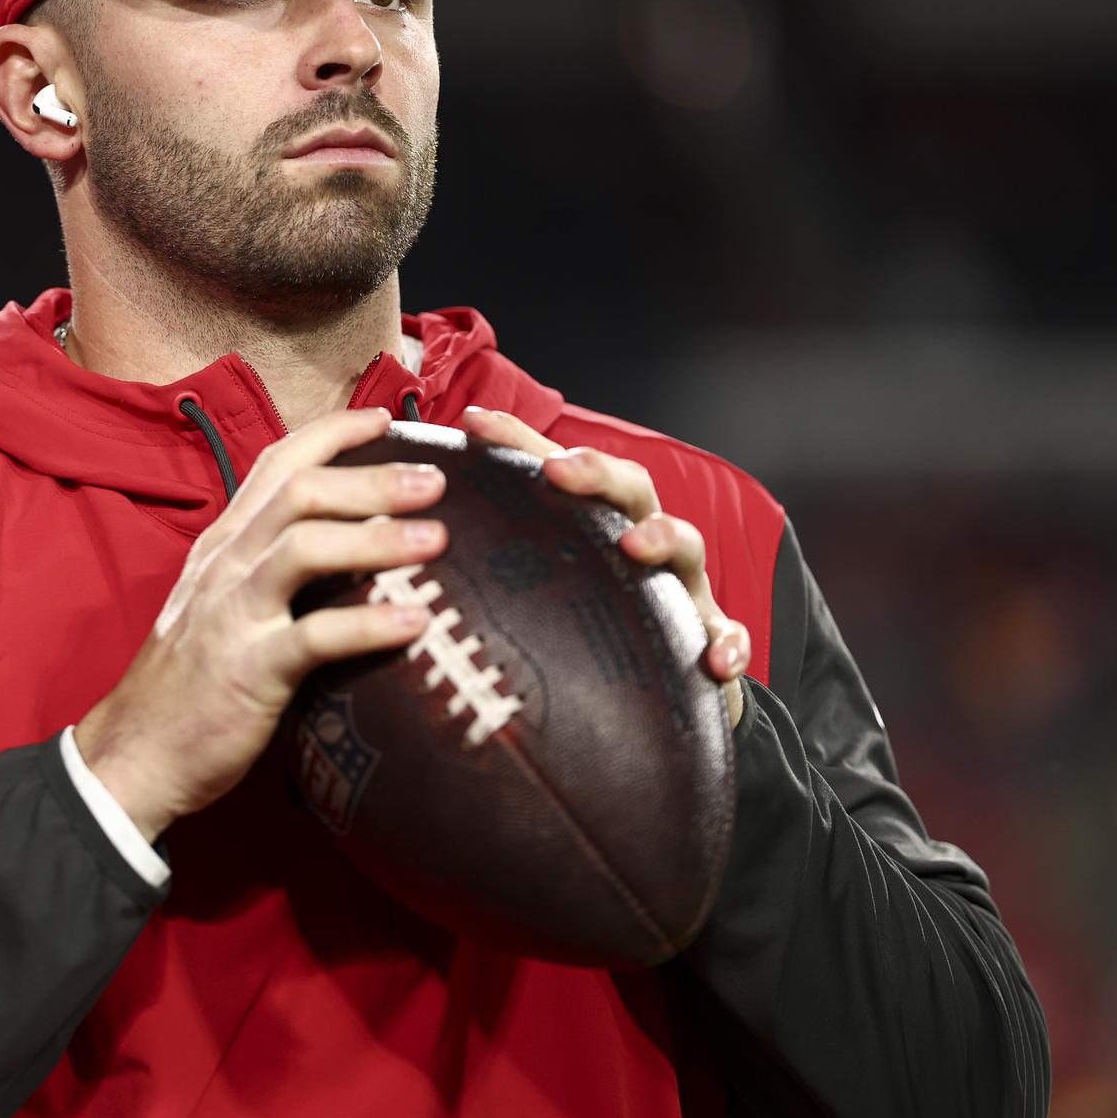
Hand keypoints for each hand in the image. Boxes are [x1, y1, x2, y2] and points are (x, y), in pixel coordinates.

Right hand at [75, 407, 445, 841]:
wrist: (135, 753)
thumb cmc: (190, 683)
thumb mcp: (219, 605)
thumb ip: (268, 570)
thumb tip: (345, 549)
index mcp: (222, 545)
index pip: (276, 464)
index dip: (333, 433)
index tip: (387, 419)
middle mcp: (225, 565)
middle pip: (301, 493)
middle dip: (373, 478)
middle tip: (436, 480)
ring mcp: (232, 613)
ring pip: (303, 546)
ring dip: (377, 536)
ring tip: (437, 538)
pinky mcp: (247, 668)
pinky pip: (313, 636)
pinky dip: (369, 625)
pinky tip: (416, 623)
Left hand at [461, 406, 750, 729]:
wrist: (659, 692)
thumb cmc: (581, 629)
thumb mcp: (533, 592)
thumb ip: (482, 568)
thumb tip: (390, 548)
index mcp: (592, 526)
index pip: (557, 469)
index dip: (517, 441)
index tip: (470, 425)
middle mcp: (639, 543)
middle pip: (629, 489)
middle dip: (597, 473)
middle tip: (559, 470)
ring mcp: (680, 589)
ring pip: (686, 548)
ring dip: (665, 537)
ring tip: (636, 545)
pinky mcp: (708, 640)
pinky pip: (725, 635)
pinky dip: (726, 643)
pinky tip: (715, 661)